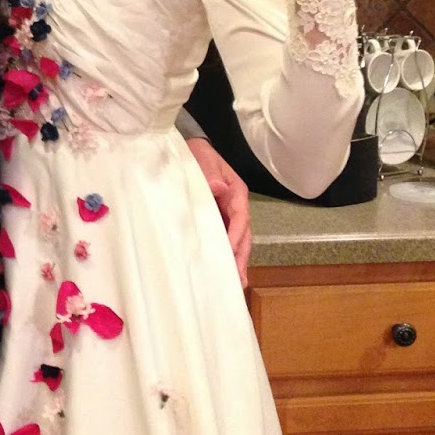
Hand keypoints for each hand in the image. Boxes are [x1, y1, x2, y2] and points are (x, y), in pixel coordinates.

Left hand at [186, 137, 251, 286]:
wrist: (190, 150)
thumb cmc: (198, 154)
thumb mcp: (203, 158)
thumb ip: (209, 172)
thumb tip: (217, 188)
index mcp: (236, 192)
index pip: (240, 217)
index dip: (236, 234)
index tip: (230, 251)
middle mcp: (235, 206)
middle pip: (243, 235)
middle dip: (241, 256)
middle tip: (238, 280)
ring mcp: (227, 215)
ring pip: (236, 241)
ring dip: (236, 261)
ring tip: (235, 283)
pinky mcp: (217, 221)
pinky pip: (223, 239)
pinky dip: (225, 255)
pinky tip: (222, 272)